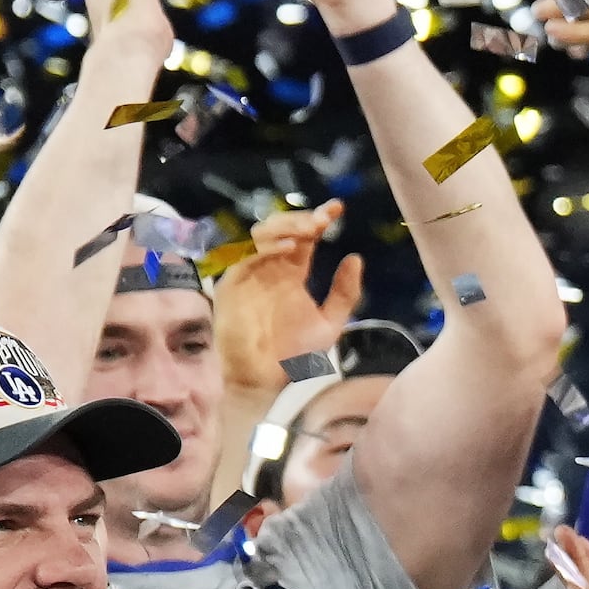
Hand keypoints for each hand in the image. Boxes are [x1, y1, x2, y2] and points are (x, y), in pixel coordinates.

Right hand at [212, 200, 361, 398]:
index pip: (305, 238)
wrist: (266, 381)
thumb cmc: (295, 355)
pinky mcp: (233, 285)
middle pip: (283, 230)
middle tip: (323, 220)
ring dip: (286, 227)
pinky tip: (289, 249)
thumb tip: (355, 257)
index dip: (318, 219)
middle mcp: (271, 269)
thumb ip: (344, 292)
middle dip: (302, 220)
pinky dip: (267, 250)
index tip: (337, 207)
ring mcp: (251, 274)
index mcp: (293, 273)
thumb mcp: (331, 323)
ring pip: (263, 236)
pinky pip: (247, 258)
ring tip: (309, 230)